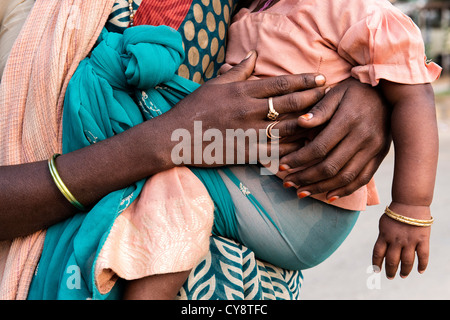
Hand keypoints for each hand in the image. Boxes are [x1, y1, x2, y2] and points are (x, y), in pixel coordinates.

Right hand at [169, 51, 327, 166]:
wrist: (177, 137)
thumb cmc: (195, 108)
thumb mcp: (215, 84)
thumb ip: (238, 71)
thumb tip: (254, 54)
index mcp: (242, 92)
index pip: (279, 84)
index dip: (302, 81)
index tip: (319, 79)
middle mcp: (249, 111)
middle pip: (288, 103)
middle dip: (312, 98)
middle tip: (330, 95)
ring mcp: (249, 133)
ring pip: (286, 128)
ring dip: (308, 123)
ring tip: (326, 120)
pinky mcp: (246, 152)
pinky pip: (275, 151)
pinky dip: (292, 149)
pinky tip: (306, 147)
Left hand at [279, 78, 390, 199]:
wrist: (391, 92)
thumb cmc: (355, 91)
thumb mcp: (336, 93)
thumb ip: (319, 110)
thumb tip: (300, 123)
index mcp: (348, 120)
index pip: (319, 148)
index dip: (298, 160)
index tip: (282, 166)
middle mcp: (363, 137)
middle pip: (330, 166)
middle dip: (305, 178)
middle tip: (287, 183)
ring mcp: (374, 149)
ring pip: (345, 177)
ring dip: (321, 188)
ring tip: (301, 193)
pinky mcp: (380, 156)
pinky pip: (362, 179)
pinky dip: (345, 190)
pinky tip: (328, 195)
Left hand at [372, 202, 430, 277]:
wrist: (410, 202)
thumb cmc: (395, 213)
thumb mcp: (383, 223)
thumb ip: (383, 237)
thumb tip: (381, 251)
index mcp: (384, 235)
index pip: (378, 254)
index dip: (376, 264)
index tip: (376, 271)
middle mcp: (396, 240)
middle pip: (392, 260)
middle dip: (390, 271)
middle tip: (390, 277)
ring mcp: (410, 240)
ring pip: (407, 261)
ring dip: (405, 271)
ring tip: (403, 276)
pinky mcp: (422, 239)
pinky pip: (423, 256)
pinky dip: (422, 265)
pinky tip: (420, 271)